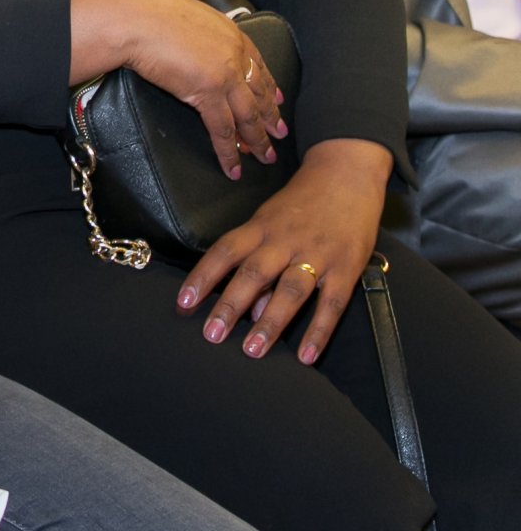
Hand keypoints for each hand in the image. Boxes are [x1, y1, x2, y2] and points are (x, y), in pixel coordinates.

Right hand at [103, 0, 286, 174]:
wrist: (133, 18)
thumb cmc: (146, 12)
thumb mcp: (186, 16)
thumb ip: (199, 34)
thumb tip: (192, 44)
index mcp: (231, 34)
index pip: (258, 66)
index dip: (269, 87)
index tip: (277, 100)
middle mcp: (235, 55)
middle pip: (259, 93)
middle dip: (271, 117)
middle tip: (279, 135)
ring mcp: (224, 75)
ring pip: (249, 115)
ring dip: (258, 140)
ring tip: (265, 157)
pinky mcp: (207, 93)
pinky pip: (223, 130)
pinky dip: (229, 152)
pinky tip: (233, 167)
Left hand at [177, 139, 390, 364]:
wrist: (346, 174)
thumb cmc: (301, 204)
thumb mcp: (270, 222)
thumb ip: (257, 261)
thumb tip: (249, 309)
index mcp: (260, 227)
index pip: (224, 252)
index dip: (202, 277)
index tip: (183, 303)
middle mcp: (284, 241)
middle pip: (253, 274)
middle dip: (230, 306)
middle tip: (211, 335)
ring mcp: (316, 254)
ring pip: (290, 291)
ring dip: (270, 322)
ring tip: (252, 350)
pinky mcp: (346, 268)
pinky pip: (332, 304)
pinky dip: (319, 331)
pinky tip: (306, 357)